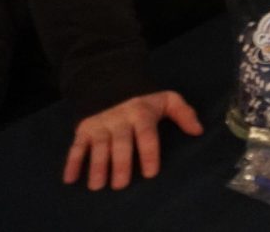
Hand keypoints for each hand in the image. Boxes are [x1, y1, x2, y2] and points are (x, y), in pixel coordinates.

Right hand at [63, 91, 202, 189]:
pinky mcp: (84, 129)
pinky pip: (77, 146)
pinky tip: (71, 179)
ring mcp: (100, 124)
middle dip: (120, 164)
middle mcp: (119, 119)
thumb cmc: (145, 100)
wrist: (112, 83)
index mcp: (141, 113)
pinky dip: (72, 162)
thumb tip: (198, 131)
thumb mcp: (167, 99)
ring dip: (97, 166)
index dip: (149, 154)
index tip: (151, 173)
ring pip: (98, 147)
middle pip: (120, 144)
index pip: (146, 135)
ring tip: (98, 185)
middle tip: (121, 184)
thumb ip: (184, 113)